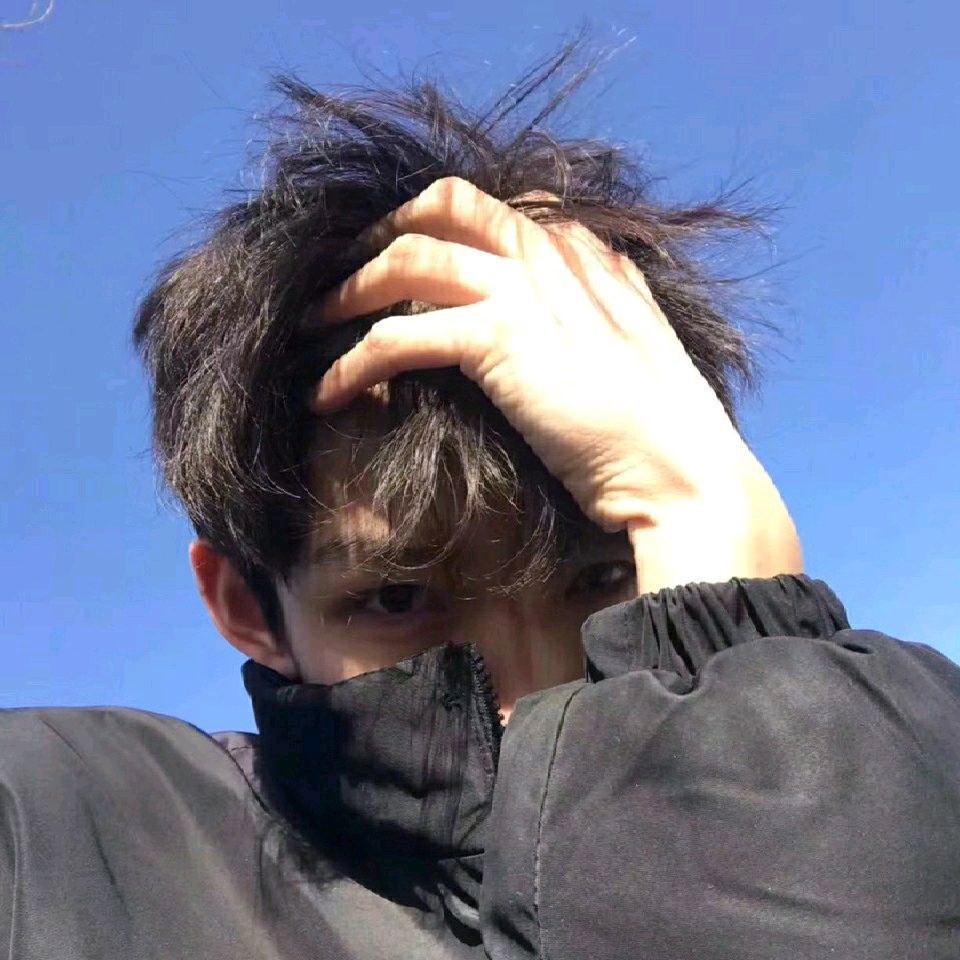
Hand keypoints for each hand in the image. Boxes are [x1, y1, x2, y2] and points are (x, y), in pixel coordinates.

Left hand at [309, 178, 801, 593]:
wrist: (681, 472)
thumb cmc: (658, 430)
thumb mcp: (632, 349)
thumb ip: (602, 304)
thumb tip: (572, 296)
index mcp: (582, 253)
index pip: (490, 207)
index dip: (429, 226)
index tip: (390, 263)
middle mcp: (550, 255)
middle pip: (441, 205)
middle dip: (380, 236)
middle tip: (341, 281)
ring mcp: (525, 291)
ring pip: (408, 258)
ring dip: (349, 292)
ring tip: (312, 327)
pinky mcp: (499, 339)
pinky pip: (399, 336)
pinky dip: (354, 361)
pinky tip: (330, 391)